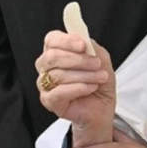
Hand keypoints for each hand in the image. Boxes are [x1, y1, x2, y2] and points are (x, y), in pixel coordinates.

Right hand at [35, 30, 114, 145]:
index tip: (83, 45)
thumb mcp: (101, 60)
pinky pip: (58, 92)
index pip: (52, 39)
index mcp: (56, 51)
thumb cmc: (98, 83)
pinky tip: (90, 88)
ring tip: (100, 78)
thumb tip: (83, 40)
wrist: (101, 108)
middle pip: (52, 57)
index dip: (66, 41)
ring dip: (84, 75)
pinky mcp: (48, 100)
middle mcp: (46, 67)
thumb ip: (92, 48)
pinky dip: (78, 88)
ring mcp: (45, 84)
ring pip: (58, 75)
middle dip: (78, 60)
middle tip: (97, 64)